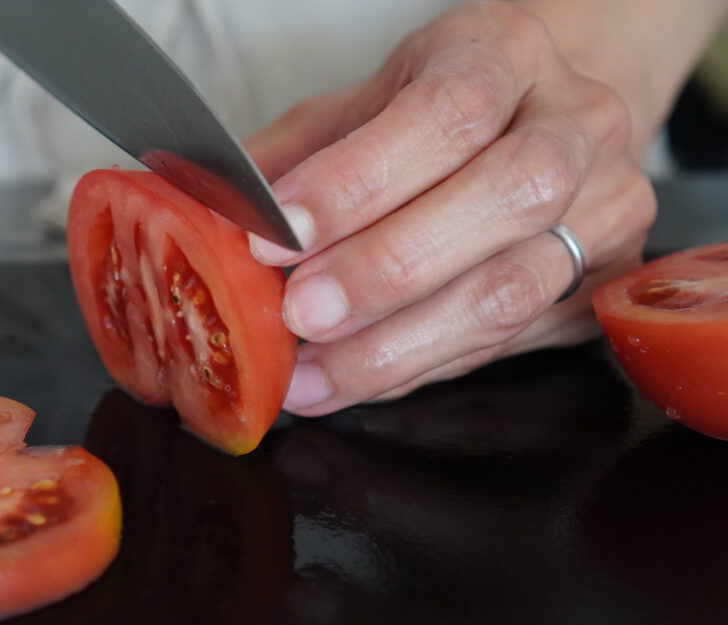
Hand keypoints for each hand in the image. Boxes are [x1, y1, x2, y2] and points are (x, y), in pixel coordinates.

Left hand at [245, 1, 655, 415]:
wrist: (548, 117)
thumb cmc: (439, 111)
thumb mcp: (362, 104)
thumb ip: (294, 155)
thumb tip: (209, 215)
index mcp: (505, 51)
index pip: (445, 112)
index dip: (355, 183)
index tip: (273, 236)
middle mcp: (576, 121)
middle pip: (505, 197)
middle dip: (387, 270)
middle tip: (298, 316)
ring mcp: (608, 202)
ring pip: (514, 288)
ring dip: (400, 344)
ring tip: (312, 377)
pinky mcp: (606, 278)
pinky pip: (512, 339)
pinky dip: (423, 366)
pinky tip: (359, 379)